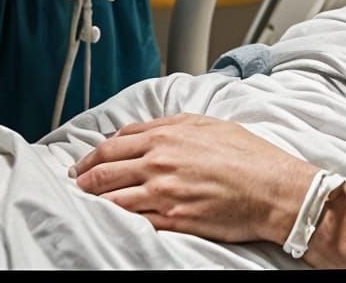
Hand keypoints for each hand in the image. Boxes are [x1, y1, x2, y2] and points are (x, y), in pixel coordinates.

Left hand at [71, 113, 316, 245]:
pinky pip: (135, 222)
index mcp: (166, 136)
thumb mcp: (206, 124)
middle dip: (85, 176)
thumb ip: (172, 125)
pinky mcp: (173, 220)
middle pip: (107, 169)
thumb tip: (148, 130)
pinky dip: (117, 221)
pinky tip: (108, 221)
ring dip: (94, 200)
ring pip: (114, 198)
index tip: (86, 160)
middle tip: (75, 182)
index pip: (116, 143)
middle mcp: (159, 162)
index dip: (95, 153)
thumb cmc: (246, 154)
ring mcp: (163, 193)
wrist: (270, 187)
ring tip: (83, 203)